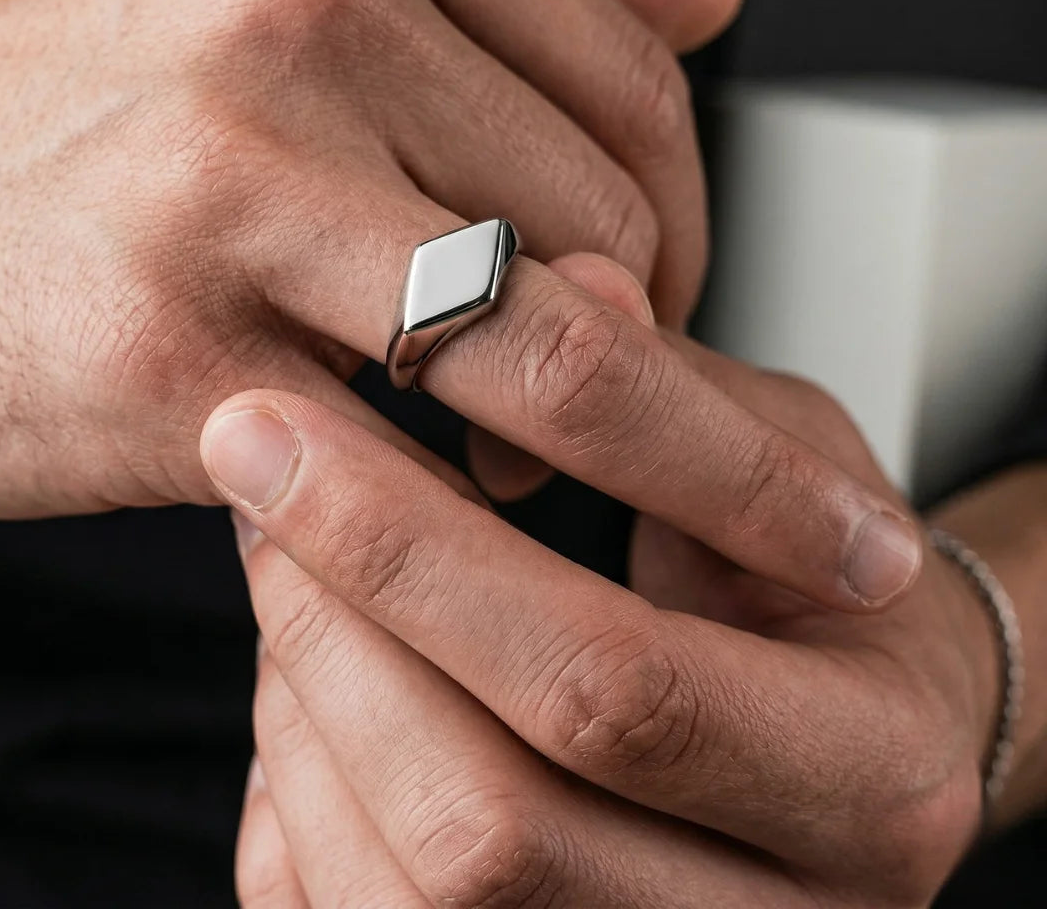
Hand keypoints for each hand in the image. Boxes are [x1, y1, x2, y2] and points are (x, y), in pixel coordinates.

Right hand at [0, 0, 745, 517]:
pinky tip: (411, 495)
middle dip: (641, 349)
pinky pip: (402, 460)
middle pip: (611, 219)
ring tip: (512, 463)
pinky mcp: (166, 347)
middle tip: (589, 408)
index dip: (680, 223)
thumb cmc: (67, 91)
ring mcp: (230, 168)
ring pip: (547, 342)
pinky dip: (446, 503)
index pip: (634, 83)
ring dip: (572, 438)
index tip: (652, 303)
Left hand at [206, 262, 993, 906]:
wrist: (859, 725)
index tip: (277, 437)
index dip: (416, 558)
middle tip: (260, 490)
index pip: (611, 687)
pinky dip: (297, 796)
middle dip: (334, 635)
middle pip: (486, 825)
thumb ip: (665, 382)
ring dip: (302, 709)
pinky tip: (313, 681)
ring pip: (407, 896)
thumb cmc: (820, 582)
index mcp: (871, 780)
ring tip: (289, 569)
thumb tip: (531, 284)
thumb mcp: (789, 455)